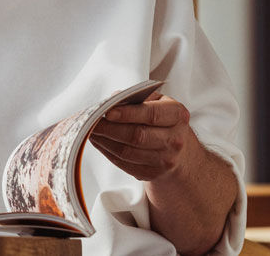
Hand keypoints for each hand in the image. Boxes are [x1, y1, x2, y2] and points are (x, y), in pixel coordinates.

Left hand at [92, 93, 238, 254]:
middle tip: (91, 121)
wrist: (179, 147)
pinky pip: (126, 164)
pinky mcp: (153, 173)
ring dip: (105, 141)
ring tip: (90, 131)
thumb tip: (111, 100)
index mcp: (177, 114)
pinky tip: (99, 142)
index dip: (127, 113)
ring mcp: (165, 160)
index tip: (107, 111)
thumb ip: (135, 97)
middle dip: (110, 129)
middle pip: (137, 136)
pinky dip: (108, 153)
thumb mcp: (155, 100)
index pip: (150, 114)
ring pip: (129, 152)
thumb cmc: (161, 117)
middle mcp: (175, 139)